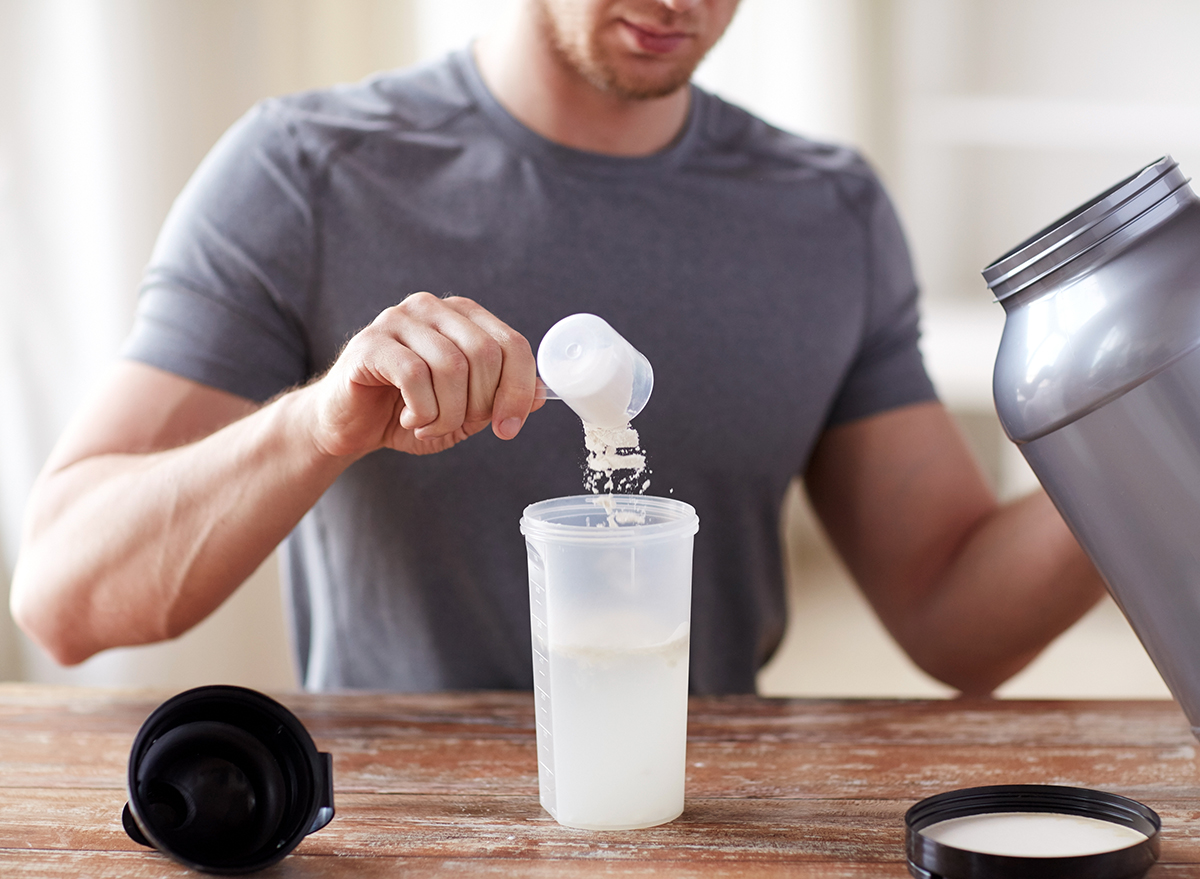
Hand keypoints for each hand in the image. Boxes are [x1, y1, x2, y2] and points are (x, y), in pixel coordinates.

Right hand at [305, 293, 541, 457]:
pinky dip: (422, 411)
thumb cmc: (409, 413)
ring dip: (448, 413)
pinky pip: (415, 376)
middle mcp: (433, 308)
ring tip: (430, 425)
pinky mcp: (371, 343)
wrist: (349, 424)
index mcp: (463, 317)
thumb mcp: (466, 412)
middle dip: (481, 404)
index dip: (519, 391)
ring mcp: (399, 320)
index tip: (508, 427)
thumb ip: (501, 399)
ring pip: (451, 367)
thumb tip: (542, 396)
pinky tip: (410, 419)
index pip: (513, 345)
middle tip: (459, 425)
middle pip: (486, 354)